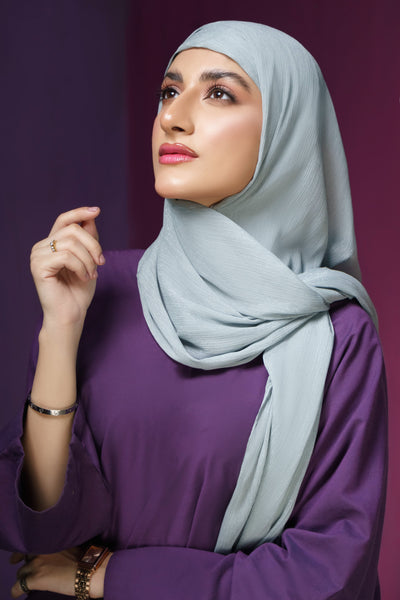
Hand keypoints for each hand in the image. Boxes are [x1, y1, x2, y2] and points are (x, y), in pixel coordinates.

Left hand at [10, 548, 111, 597]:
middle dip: (25, 566)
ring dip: (23, 577)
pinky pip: (18, 586)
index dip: (23, 552)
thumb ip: (58, 547)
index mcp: (50, 539)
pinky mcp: (36, 579)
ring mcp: (38, 563)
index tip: (18, 557)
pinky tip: (17, 593)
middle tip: (26, 572)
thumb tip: (54, 556)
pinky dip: (16, 590)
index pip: (30, 544)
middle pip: (23, 558)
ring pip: (21, 572)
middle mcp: (42, 549)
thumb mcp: (72, 545)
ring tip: (28, 584)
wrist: (92, 569)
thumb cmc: (87, 559)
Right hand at [30, 207, 104, 329]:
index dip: (79, 213)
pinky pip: (66, 257)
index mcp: (52, 243)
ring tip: (91, 274)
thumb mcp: (90, 260)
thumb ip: (89, 239)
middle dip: (93, 245)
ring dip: (88, 260)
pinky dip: (81, 267)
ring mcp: (38, 256)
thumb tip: (91, 216)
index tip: (96, 210)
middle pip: (73, 230)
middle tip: (101, 263)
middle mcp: (42, 247)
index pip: (64, 220)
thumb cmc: (79, 290)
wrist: (71, 314)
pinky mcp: (38, 266)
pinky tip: (84, 278)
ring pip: (71, 243)